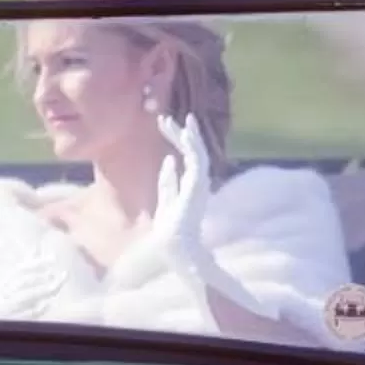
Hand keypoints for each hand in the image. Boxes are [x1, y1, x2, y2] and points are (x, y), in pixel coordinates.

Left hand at [140, 112, 217, 265]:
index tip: (164, 125)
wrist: (176, 245)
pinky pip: (198, 159)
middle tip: (163, 119)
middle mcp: (198, 181)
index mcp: (191, 185)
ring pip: (197, 152)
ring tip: (175, 120)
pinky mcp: (200, 184)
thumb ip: (167, 181)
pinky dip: (193, 145)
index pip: (186, 157)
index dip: (176, 140)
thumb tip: (168, 160)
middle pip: (191, 151)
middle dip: (179, 133)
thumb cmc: (170, 229)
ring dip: (186, 135)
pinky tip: (185, 133)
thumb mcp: (165, 199)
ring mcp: (201, 182)